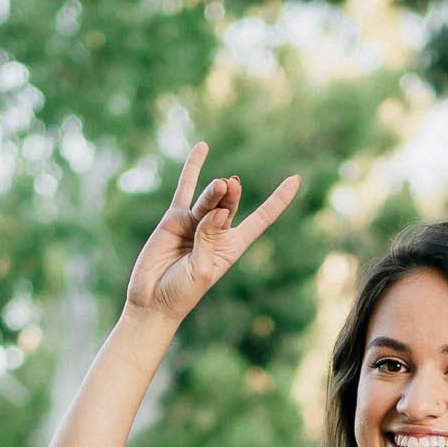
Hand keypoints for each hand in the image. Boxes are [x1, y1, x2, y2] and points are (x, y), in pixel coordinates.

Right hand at [125, 140, 300, 325]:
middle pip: (231, 206)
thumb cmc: (182, 292)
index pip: (261, 219)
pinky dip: (193, 168)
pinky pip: (185, 188)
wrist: (152, 299)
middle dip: (232, 195)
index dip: (277, 201)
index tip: (295, 179)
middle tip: (230, 185)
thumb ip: (208, 238)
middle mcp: (217, 231)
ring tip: (221, 184)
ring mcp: (196, 222)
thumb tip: (217, 210)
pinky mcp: (175, 218)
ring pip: (208, 200)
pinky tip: (203, 147)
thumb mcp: (201, 269)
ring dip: (214, 192)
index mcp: (232, 247)